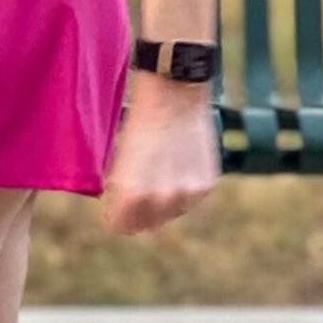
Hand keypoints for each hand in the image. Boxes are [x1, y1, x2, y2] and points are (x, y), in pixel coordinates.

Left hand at [98, 86, 219, 235]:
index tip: (116, 205)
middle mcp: (161, 200)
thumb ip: (120, 188)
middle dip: (140, 211)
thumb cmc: (139, 122)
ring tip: (161, 172)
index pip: (120, 226)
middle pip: (146, 224)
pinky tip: (178, 165)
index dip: (116, 215)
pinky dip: (185, 188)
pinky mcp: (206, 185)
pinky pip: (191, 198)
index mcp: (131, 194)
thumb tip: (120, 206)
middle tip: (139, 188)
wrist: (174, 96)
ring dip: (165, 201)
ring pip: (171, 212)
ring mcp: (187, 194)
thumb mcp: (119, 157)